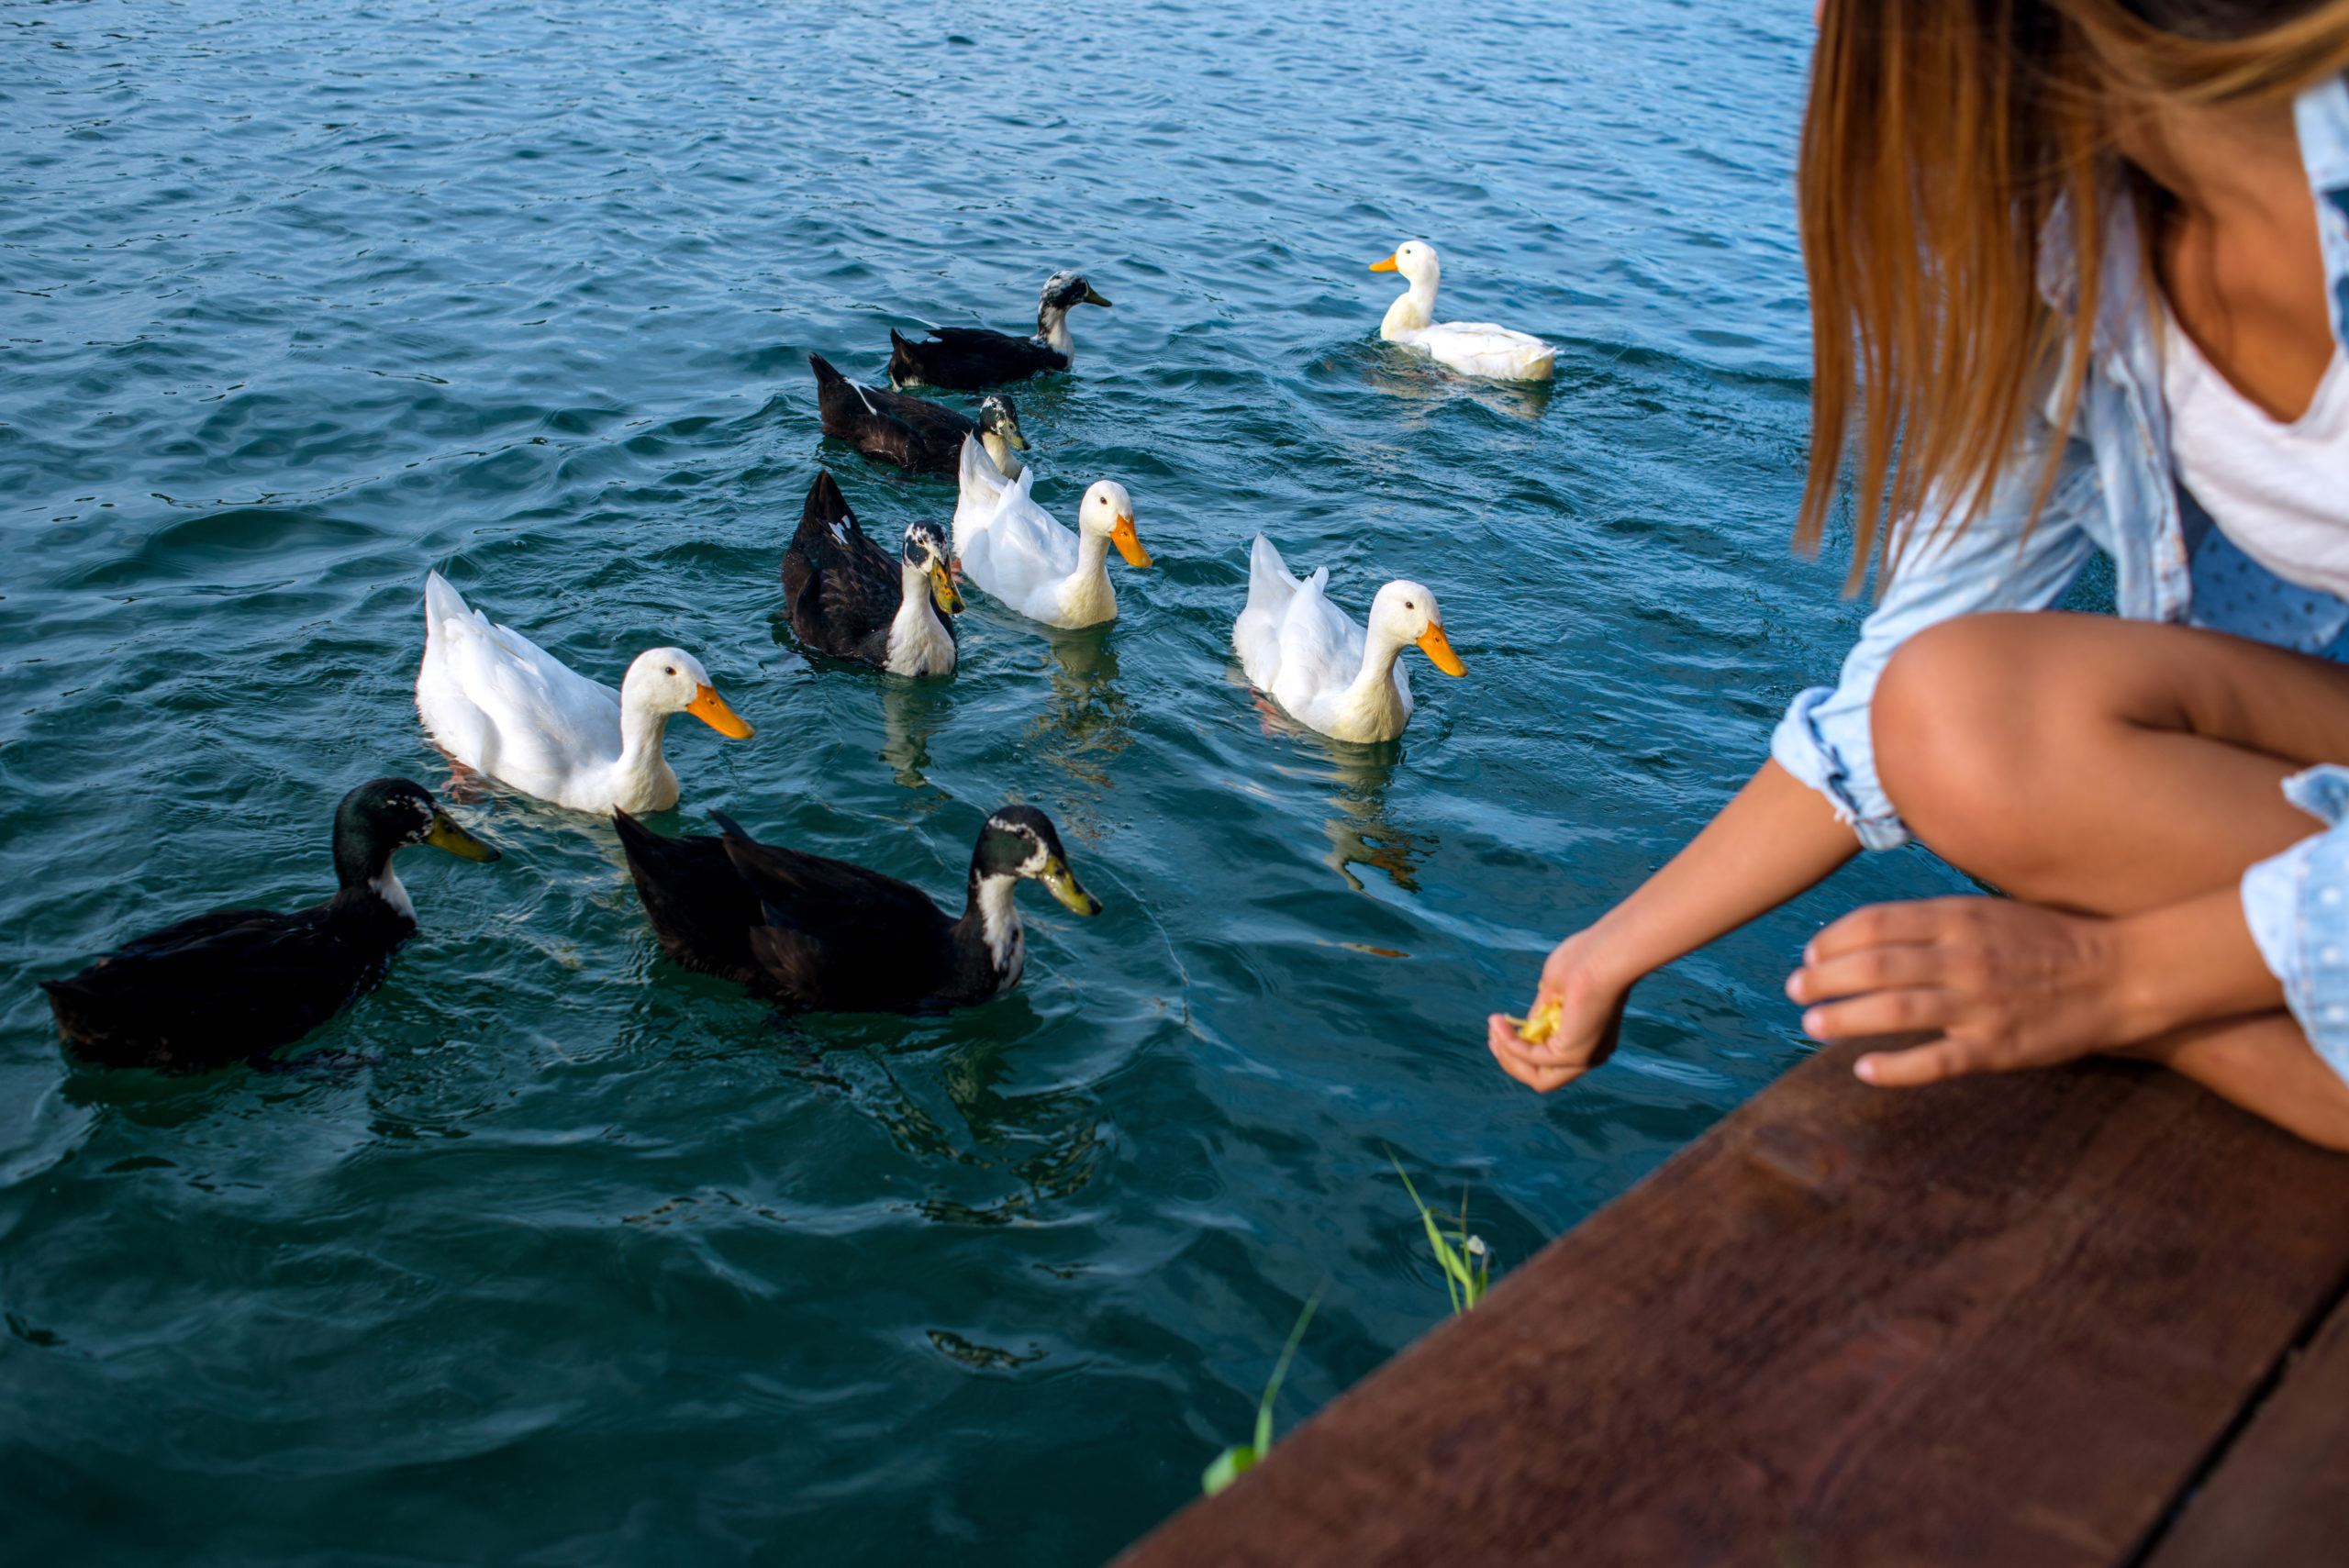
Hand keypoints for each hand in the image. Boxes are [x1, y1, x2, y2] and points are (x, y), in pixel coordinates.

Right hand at [1487, 931, 1629, 1092]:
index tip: (1501, 1035)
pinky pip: (1530, 1056)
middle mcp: (1591, 1055)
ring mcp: (1584, 1058)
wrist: (1605, 953)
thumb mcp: (1556, 992)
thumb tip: (1525, 1030)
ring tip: (1493, 1031)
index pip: (1554, 1063)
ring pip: (1537, 1078)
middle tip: (1493, 1039)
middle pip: (1544, 1079)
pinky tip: (1496, 1022)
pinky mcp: (1572, 1053)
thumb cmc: (1586, 962)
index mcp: (1592, 1040)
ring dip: (1508, 1057)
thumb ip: (1543, 1015)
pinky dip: (1509, 1042)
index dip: (1524, 1054)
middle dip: (1512, 1062)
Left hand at [1787, 896, 2131, 1085]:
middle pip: (1872, 967)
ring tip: (1812, 1026)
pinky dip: (1893, 1068)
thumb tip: (1869, 932)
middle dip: (1823, 980)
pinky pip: (1934, 1061)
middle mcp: (1962, 958)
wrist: (2121, 973)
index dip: (1832, 940)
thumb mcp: (1987, 912)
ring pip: (1893, 1012)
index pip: (1874, 923)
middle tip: (1795, 991)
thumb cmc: (2047, 940)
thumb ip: (1932, 921)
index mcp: (1958, 918)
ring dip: (1843, 1019)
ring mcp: (1979, 1005)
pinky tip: (1864, 1070)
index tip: (1809, 953)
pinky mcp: (1996, 1049)